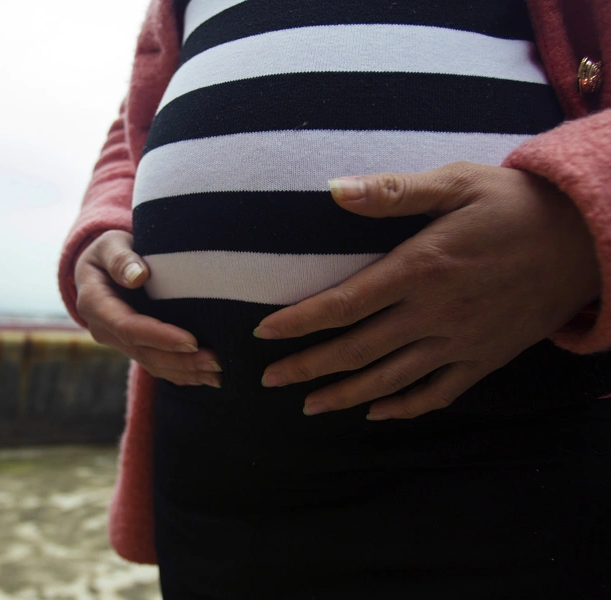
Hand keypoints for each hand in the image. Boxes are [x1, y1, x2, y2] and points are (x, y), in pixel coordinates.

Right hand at [74, 230, 221, 386]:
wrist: (97, 267)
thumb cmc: (108, 250)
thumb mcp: (109, 244)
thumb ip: (120, 258)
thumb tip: (138, 276)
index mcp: (95, 304)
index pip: (129, 327)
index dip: (160, 337)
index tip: (192, 341)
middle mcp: (104, 330)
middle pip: (144, 353)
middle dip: (181, 361)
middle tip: (216, 362)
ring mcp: (118, 342)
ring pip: (152, 364)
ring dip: (186, 372)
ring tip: (219, 374)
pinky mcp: (133, 347)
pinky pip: (156, 365)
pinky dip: (181, 374)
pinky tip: (206, 378)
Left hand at [256, 162, 599, 419]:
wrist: (587, 239)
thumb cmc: (516, 204)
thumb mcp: (456, 183)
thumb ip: (394, 192)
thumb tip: (334, 189)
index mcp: (420, 270)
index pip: (343, 304)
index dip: (299, 322)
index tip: (263, 335)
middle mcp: (434, 314)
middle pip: (356, 351)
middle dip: (307, 368)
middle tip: (269, 380)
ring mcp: (460, 343)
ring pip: (390, 380)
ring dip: (344, 396)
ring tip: (308, 407)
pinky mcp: (485, 359)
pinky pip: (437, 393)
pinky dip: (404, 408)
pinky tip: (376, 413)